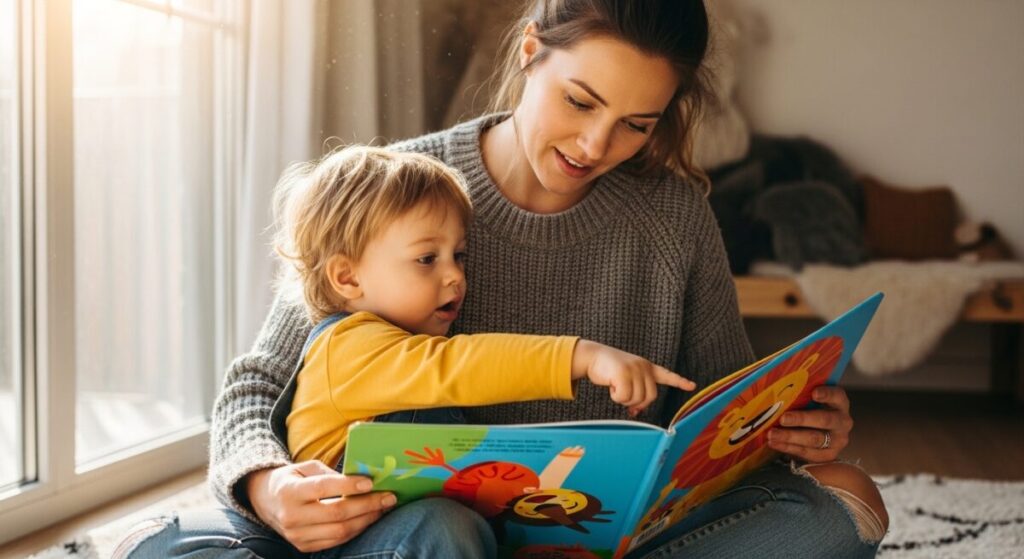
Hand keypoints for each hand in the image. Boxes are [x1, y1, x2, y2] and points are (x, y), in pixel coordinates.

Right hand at [246, 461, 395, 552]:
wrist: (265, 501)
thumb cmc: (292, 479)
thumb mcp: (306, 467)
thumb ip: (330, 473)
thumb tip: (362, 479)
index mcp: (289, 491)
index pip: (323, 488)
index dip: (349, 485)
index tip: (371, 482)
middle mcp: (291, 515)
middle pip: (337, 513)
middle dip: (368, 505)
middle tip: (389, 496)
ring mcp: (296, 535)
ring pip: (340, 531)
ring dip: (366, 520)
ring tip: (383, 508)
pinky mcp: (303, 546)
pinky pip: (336, 542)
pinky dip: (355, 530)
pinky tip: (368, 518)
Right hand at [572, 340, 695, 416]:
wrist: (593, 356)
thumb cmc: (609, 370)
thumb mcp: (626, 378)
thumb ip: (635, 391)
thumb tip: (636, 413)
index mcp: (647, 367)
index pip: (666, 375)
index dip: (679, 382)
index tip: (692, 386)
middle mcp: (644, 367)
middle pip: (650, 397)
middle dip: (636, 402)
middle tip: (622, 396)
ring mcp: (634, 369)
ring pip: (636, 399)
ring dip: (624, 399)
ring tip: (615, 387)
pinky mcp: (623, 373)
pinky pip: (624, 397)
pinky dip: (616, 397)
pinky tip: (610, 386)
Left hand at [767, 386, 852, 461]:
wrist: (819, 434)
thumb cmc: (810, 410)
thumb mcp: (809, 400)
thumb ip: (801, 395)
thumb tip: (777, 391)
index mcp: (840, 403)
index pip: (837, 396)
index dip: (827, 394)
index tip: (814, 393)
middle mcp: (843, 422)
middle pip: (824, 420)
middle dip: (801, 419)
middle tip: (783, 419)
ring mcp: (838, 440)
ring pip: (814, 439)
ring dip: (790, 437)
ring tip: (772, 434)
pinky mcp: (829, 455)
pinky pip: (807, 452)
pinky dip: (788, 448)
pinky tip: (774, 443)